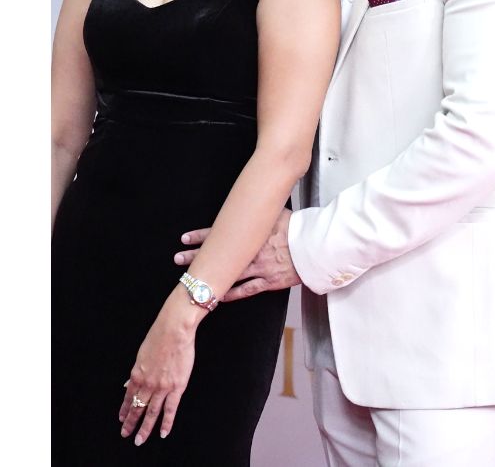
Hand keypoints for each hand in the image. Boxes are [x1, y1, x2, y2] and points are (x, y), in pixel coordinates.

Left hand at [118, 292, 199, 445]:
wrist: (174, 330)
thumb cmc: (159, 337)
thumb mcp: (141, 355)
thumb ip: (136, 372)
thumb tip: (129, 384)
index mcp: (137, 374)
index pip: (128, 397)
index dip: (124, 410)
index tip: (122, 420)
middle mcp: (147, 384)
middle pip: (137, 408)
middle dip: (131, 423)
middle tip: (127, 434)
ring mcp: (162, 387)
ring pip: (151, 412)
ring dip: (145, 428)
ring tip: (140, 439)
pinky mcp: (177, 387)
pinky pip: (170, 409)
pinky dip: (166, 422)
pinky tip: (162, 432)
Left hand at [174, 208, 301, 300]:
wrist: (316, 247)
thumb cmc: (300, 228)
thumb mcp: (278, 213)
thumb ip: (263, 211)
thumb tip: (254, 198)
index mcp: (252, 232)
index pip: (220, 233)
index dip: (201, 236)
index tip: (185, 238)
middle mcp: (251, 250)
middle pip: (219, 254)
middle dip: (196, 257)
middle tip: (178, 259)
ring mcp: (259, 267)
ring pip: (228, 273)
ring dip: (209, 277)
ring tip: (191, 282)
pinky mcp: (269, 281)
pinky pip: (247, 289)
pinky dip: (232, 293)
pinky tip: (219, 297)